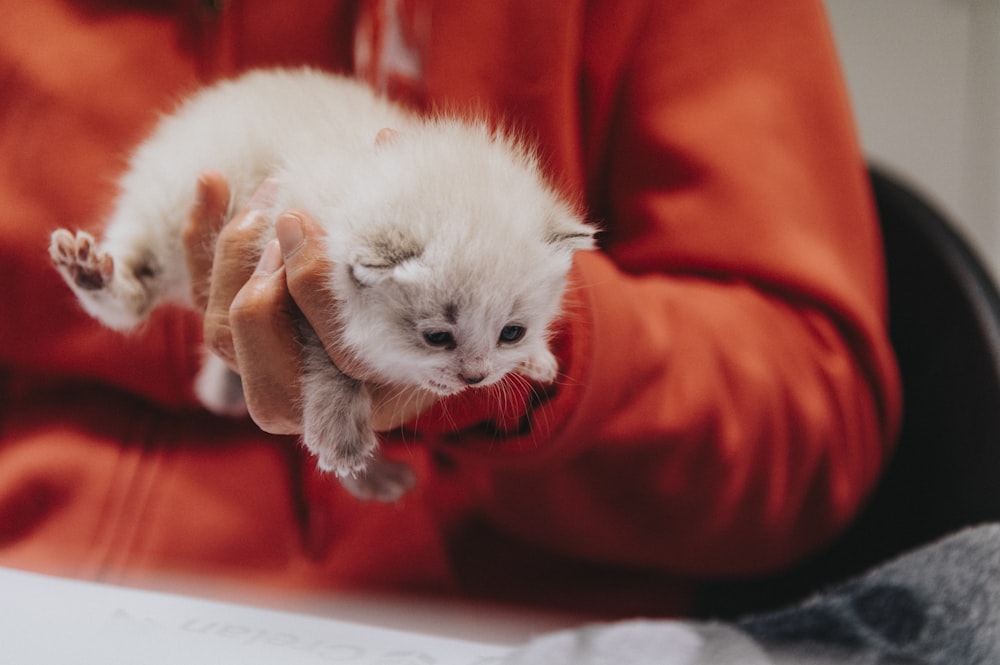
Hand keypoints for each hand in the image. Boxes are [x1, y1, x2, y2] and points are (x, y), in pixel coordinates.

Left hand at [182, 172, 438, 434]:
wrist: (422, 338)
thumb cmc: (439, 309)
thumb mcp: (435, 289)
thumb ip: (410, 240)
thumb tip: (386, 142)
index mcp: (350, 405)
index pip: (315, 348)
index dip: (310, 281)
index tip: (311, 219)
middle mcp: (295, 399)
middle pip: (253, 329)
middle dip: (267, 259)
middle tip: (292, 208)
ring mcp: (257, 370)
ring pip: (217, 316)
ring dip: (236, 243)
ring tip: (270, 188)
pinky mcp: (235, 339)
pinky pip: (199, 295)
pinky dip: (200, 238)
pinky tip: (212, 181)